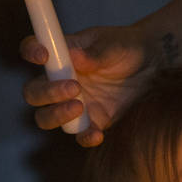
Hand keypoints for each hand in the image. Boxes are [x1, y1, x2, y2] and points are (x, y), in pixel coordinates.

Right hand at [20, 23, 155, 147]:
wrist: (151, 66)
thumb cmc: (125, 47)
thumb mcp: (112, 44)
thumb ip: (94, 53)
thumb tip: (75, 57)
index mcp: (60, 55)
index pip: (32, 51)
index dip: (31, 52)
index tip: (43, 56)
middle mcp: (59, 81)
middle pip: (33, 93)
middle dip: (46, 93)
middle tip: (73, 87)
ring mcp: (72, 103)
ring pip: (47, 118)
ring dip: (57, 115)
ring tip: (80, 106)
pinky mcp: (91, 121)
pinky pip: (79, 135)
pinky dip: (84, 137)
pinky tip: (96, 134)